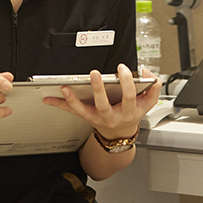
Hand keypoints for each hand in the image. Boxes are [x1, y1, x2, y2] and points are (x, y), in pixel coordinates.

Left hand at [43, 63, 161, 139]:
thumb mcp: (148, 103)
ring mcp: (97, 118)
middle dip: (99, 89)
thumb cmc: (132, 113)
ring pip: (83, 111)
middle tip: (95, 74)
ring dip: (72, 100)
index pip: (128, 97)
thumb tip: (147, 73)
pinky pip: (72, 111)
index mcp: (128, 112)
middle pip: (103, 104)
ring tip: (65, 87)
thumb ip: (154, 87)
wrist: (120, 134)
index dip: (126, 82)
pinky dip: (60, 104)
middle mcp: (111, 117)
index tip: (122, 69)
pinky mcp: (86, 117)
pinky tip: (49, 98)